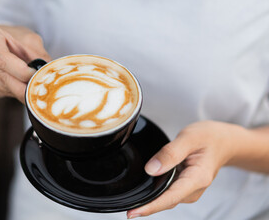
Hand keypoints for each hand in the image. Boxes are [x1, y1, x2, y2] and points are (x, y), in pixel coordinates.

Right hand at [0, 21, 50, 102]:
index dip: (22, 71)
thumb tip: (48, 71)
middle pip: (3, 77)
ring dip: (21, 89)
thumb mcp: (25, 37)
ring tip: (33, 83)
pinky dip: (14, 90)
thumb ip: (37, 53)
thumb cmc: (7, 35)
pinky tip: (19, 82)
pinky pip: (1, 92)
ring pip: (4, 88)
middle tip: (42, 89)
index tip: (37, 76)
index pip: (3, 59)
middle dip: (25, 86)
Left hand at [127, 121, 243, 218]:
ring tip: (130, 203)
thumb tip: (151, 169)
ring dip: (149, 202)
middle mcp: (194, 189)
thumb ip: (170, 153)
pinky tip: (142, 193)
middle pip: (166, 202)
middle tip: (125, 208)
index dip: (150, 207)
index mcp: (197, 178)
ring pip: (166, 199)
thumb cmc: (209, 137)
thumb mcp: (189, 138)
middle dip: (145, 207)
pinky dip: (155, 194)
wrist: (225, 141)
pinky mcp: (185, 187)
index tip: (133, 213)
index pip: (170, 197)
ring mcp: (189, 190)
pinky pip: (167, 193)